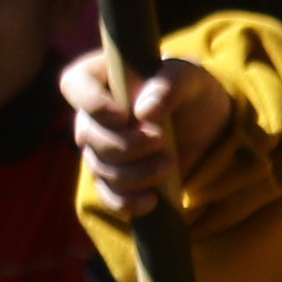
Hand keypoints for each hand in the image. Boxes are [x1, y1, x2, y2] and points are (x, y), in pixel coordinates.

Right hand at [61, 44, 241, 218]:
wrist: (207, 123)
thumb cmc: (191, 90)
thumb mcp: (190, 78)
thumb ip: (169, 85)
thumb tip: (145, 113)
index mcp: (99, 77)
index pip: (74, 85)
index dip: (93, 105)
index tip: (124, 116)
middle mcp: (92, 114)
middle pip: (87, 136)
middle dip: (125, 145)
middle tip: (160, 141)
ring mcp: (101, 148)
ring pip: (101, 169)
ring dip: (137, 173)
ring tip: (169, 162)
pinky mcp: (118, 177)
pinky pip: (110, 197)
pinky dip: (128, 203)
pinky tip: (153, 200)